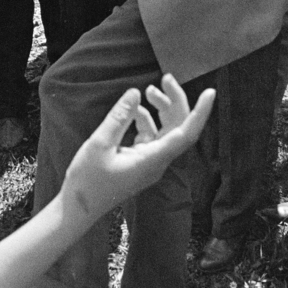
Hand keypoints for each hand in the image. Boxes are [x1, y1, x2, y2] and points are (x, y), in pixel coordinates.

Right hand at [60, 75, 214, 220]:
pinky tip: (133, 111)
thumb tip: (135, 93)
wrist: (78, 210)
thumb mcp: (99, 144)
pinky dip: (146, 121)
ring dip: (160, 109)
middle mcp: (157, 162)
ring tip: (148, 90)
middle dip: (176, 101)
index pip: (186, 134)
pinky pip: (151, 137)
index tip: (209, 92)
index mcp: (152, 160)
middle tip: (165, 78)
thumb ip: (119, 117)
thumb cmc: (87, 181)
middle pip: (178, 128)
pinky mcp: (140, 163)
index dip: (199, 113)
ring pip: (165, 131)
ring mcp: (150, 163)